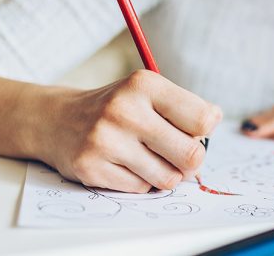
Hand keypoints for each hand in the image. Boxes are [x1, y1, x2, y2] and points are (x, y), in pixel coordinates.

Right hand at [36, 70, 221, 192]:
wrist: (59, 119)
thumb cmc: (119, 108)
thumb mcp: (149, 93)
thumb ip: (186, 109)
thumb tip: (215, 124)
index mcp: (145, 85)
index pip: (204, 119)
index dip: (204, 131)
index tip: (191, 130)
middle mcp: (124, 109)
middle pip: (191, 154)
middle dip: (191, 160)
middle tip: (178, 153)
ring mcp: (105, 140)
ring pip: (168, 178)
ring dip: (166, 174)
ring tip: (150, 158)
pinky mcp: (91, 168)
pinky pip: (141, 189)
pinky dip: (140, 182)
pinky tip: (125, 165)